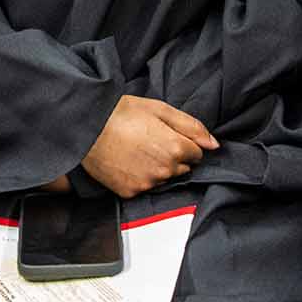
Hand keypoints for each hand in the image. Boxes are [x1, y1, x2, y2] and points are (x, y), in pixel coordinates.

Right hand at [78, 94, 218, 198]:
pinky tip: (127, 162)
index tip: (165, 134)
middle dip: (172, 156)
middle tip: (149, 141)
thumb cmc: (123, 113)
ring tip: (136, 150)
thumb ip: (192, 127)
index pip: (196, 153)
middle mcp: (165, 170)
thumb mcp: (161, 109)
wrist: (87, 127)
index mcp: (176, 148)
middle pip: (182, 168)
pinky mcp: (131, 192)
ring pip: (164, 178)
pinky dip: (139, 177)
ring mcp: (147, 183)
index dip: (182, 142)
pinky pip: (144, 187)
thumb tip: (214, 145)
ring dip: (157, 168)